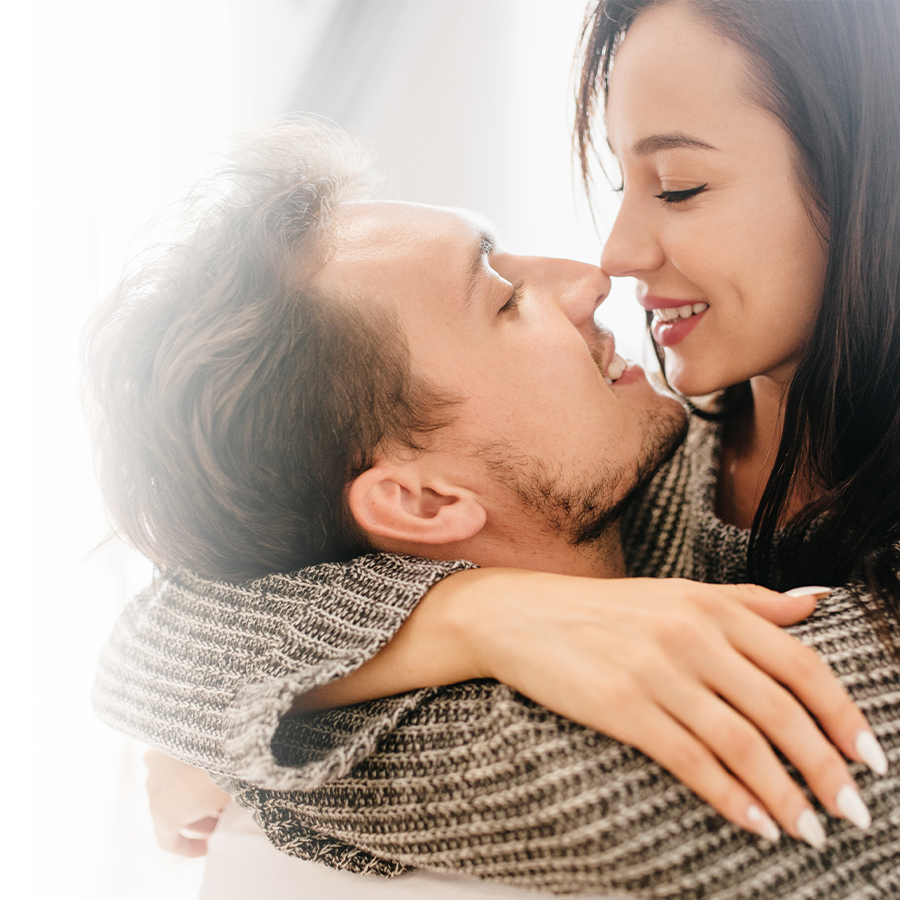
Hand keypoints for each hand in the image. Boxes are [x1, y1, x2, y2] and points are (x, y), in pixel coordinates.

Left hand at [144, 749, 229, 856]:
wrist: (226, 753)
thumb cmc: (229, 746)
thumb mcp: (222, 749)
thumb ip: (215, 760)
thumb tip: (227, 778)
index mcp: (166, 746)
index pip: (174, 769)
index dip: (192, 784)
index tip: (210, 793)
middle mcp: (155, 767)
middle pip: (175, 794)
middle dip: (196, 804)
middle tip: (221, 812)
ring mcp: (156, 792)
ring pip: (175, 814)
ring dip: (197, 822)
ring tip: (220, 827)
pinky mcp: (162, 813)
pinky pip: (169, 839)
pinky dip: (186, 846)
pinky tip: (204, 848)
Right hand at [454, 571, 880, 845]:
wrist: (519, 615)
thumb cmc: (601, 609)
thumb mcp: (676, 592)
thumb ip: (748, 600)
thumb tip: (815, 603)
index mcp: (710, 605)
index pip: (800, 662)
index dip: (842, 713)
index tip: (869, 755)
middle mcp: (690, 635)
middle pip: (780, 709)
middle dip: (825, 766)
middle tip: (854, 809)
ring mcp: (655, 671)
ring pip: (741, 742)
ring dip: (785, 794)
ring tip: (812, 829)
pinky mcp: (622, 706)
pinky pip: (690, 760)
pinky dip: (730, 798)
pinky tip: (755, 823)